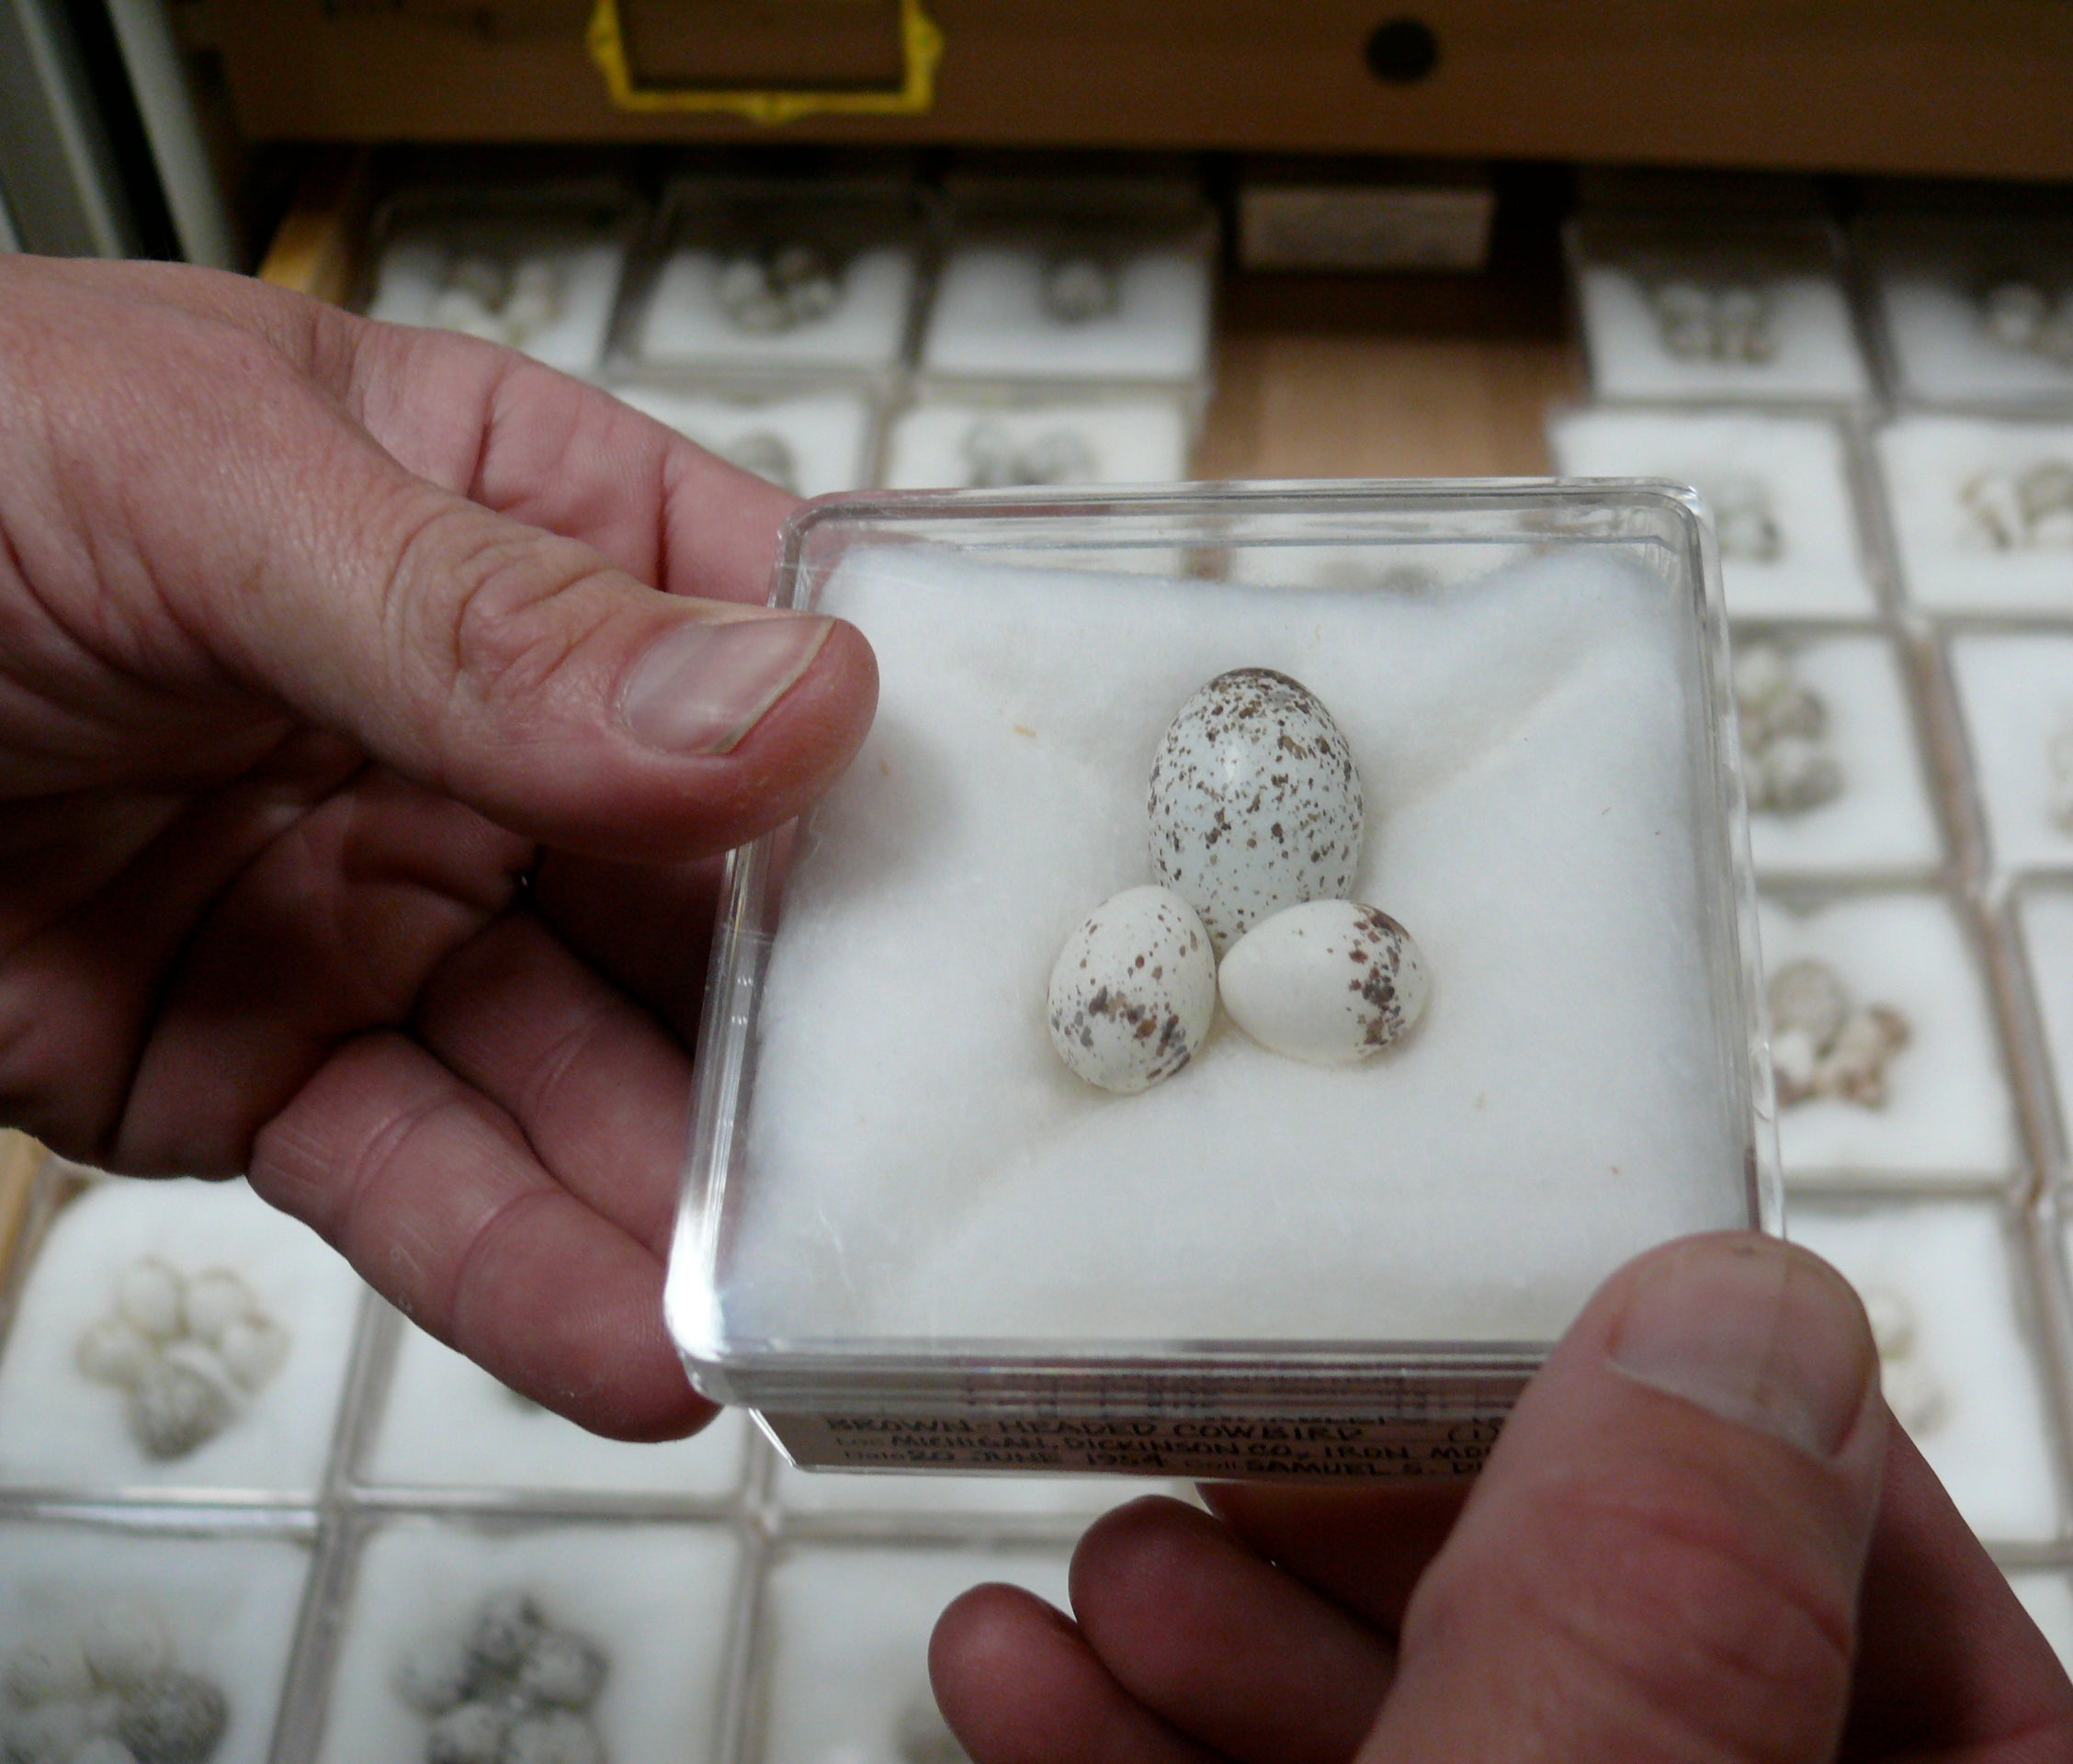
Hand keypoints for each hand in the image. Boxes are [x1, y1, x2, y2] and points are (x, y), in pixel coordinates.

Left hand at [0, 256, 876, 1437]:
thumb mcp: (199, 489)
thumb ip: (483, 618)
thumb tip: (779, 707)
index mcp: (515, 525)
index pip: (764, 639)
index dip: (892, 760)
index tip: (1011, 885)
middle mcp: (489, 731)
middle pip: (714, 893)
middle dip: (813, 1027)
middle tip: (918, 1145)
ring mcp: (394, 907)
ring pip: (590, 1069)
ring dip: (686, 1188)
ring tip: (786, 1296)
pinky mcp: (281, 1067)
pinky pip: (429, 1177)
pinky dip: (528, 1267)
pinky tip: (634, 1340)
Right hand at [931, 1234, 2072, 1762]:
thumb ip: (1647, 1646)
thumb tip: (1737, 1319)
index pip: (1912, 1628)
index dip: (1724, 1439)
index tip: (1542, 1304)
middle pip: (1627, 1656)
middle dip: (1404, 1514)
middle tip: (1253, 1402)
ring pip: (1438, 1740)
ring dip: (1234, 1627)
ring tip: (1104, 1548)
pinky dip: (1144, 1753)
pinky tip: (1023, 1674)